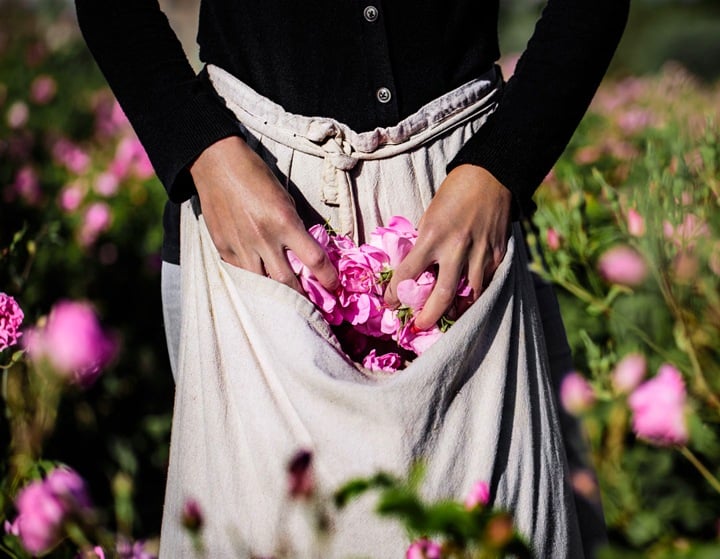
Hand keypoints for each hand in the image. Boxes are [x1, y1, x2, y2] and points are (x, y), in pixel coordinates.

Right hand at [189, 136, 338, 292]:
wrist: (217, 164)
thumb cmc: (256, 176)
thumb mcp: (285, 198)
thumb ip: (294, 225)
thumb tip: (305, 251)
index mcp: (285, 222)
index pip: (314, 260)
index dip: (328, 278)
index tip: (335, 287)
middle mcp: (264, 238)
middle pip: (288, 282)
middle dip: (303, 298)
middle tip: (312, 306)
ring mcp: (241, 246)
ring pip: (263, 284)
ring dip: (277, 295)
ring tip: (288, 303)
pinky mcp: (223, 248)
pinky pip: (241, 273)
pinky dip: (253, 279)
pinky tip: (260, 283)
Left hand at [384, 164, 511, 329]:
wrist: (490, 176)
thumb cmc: (453, 194)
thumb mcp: (429, 216)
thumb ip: (424, 244)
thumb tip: (415, 271)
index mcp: (432, 236)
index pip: (408, 273)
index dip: (395, 293)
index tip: (390, 303)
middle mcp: (456, 247)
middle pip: (442, 294)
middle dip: (429, 316)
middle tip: (420, 327)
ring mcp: (480, 253)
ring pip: (470, 295)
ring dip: (457, 311)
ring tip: (447, 318)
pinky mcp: (498, 254)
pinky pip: (486, 283)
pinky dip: (476, 294)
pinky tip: (467, 300)